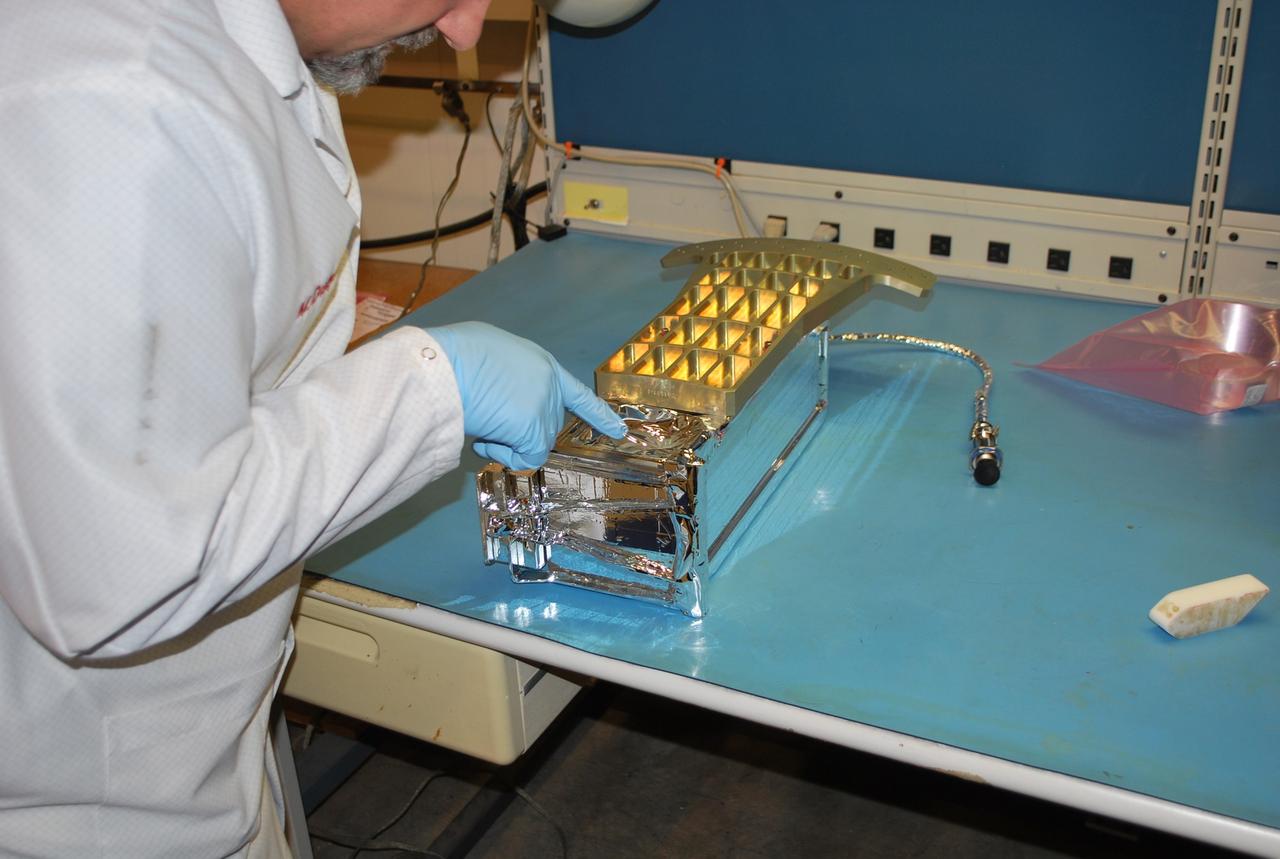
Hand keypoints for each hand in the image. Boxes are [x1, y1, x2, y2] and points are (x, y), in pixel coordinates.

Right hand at [425, 321, 626, 469]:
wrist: (448, 365)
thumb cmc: (456, 357)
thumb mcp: (494, 357)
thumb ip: (511, 381)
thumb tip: (502, 404)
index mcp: (542, 365)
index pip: (578, 396)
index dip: (598, 415)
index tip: (619, 431)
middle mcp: (551, 387)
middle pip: (545, 426)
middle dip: (517, 430)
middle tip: (486, 414)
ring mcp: (546, 408)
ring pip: (532, 443)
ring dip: (504, 440)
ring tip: (480, 417)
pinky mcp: (536, 429)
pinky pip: (524, 457)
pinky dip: (503, 453)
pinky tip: (485, 436)